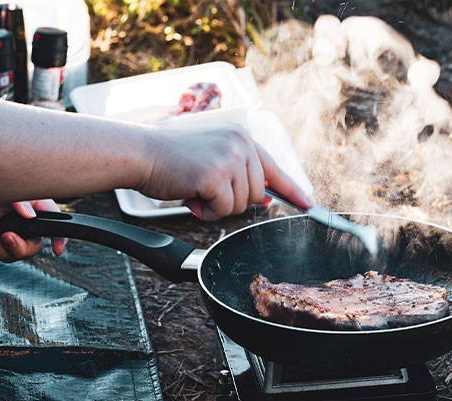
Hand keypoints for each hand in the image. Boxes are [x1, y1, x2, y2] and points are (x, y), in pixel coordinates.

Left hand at [0, 199, 65, 261]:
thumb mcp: (8, 185)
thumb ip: (21, 200)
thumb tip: (30, 216)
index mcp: (34, 208)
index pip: (53, 224)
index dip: (60, 238)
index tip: (57, 249)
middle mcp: (22, 222)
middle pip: (32, 247)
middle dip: (20, 248)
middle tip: (7, 237)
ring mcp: (5, 230)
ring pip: (12, 255)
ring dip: (0, 250)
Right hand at [138, 125, 313, 220]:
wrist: (141, 152)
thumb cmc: (171, 158)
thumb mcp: (212, 159)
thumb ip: (240, 174)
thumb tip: (264, 198)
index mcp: (242, 137)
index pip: (274, 169)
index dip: (293, 190)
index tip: (310, 205)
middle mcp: (241, 144)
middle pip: (255, 194)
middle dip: (231, 200)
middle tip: (204, 188)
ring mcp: (230, 158)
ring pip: (241, 204)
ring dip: (217, 206)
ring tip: (195, 187)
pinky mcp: (217, 175)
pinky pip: (224, 210)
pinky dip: (207, 211)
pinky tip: (191, 195)